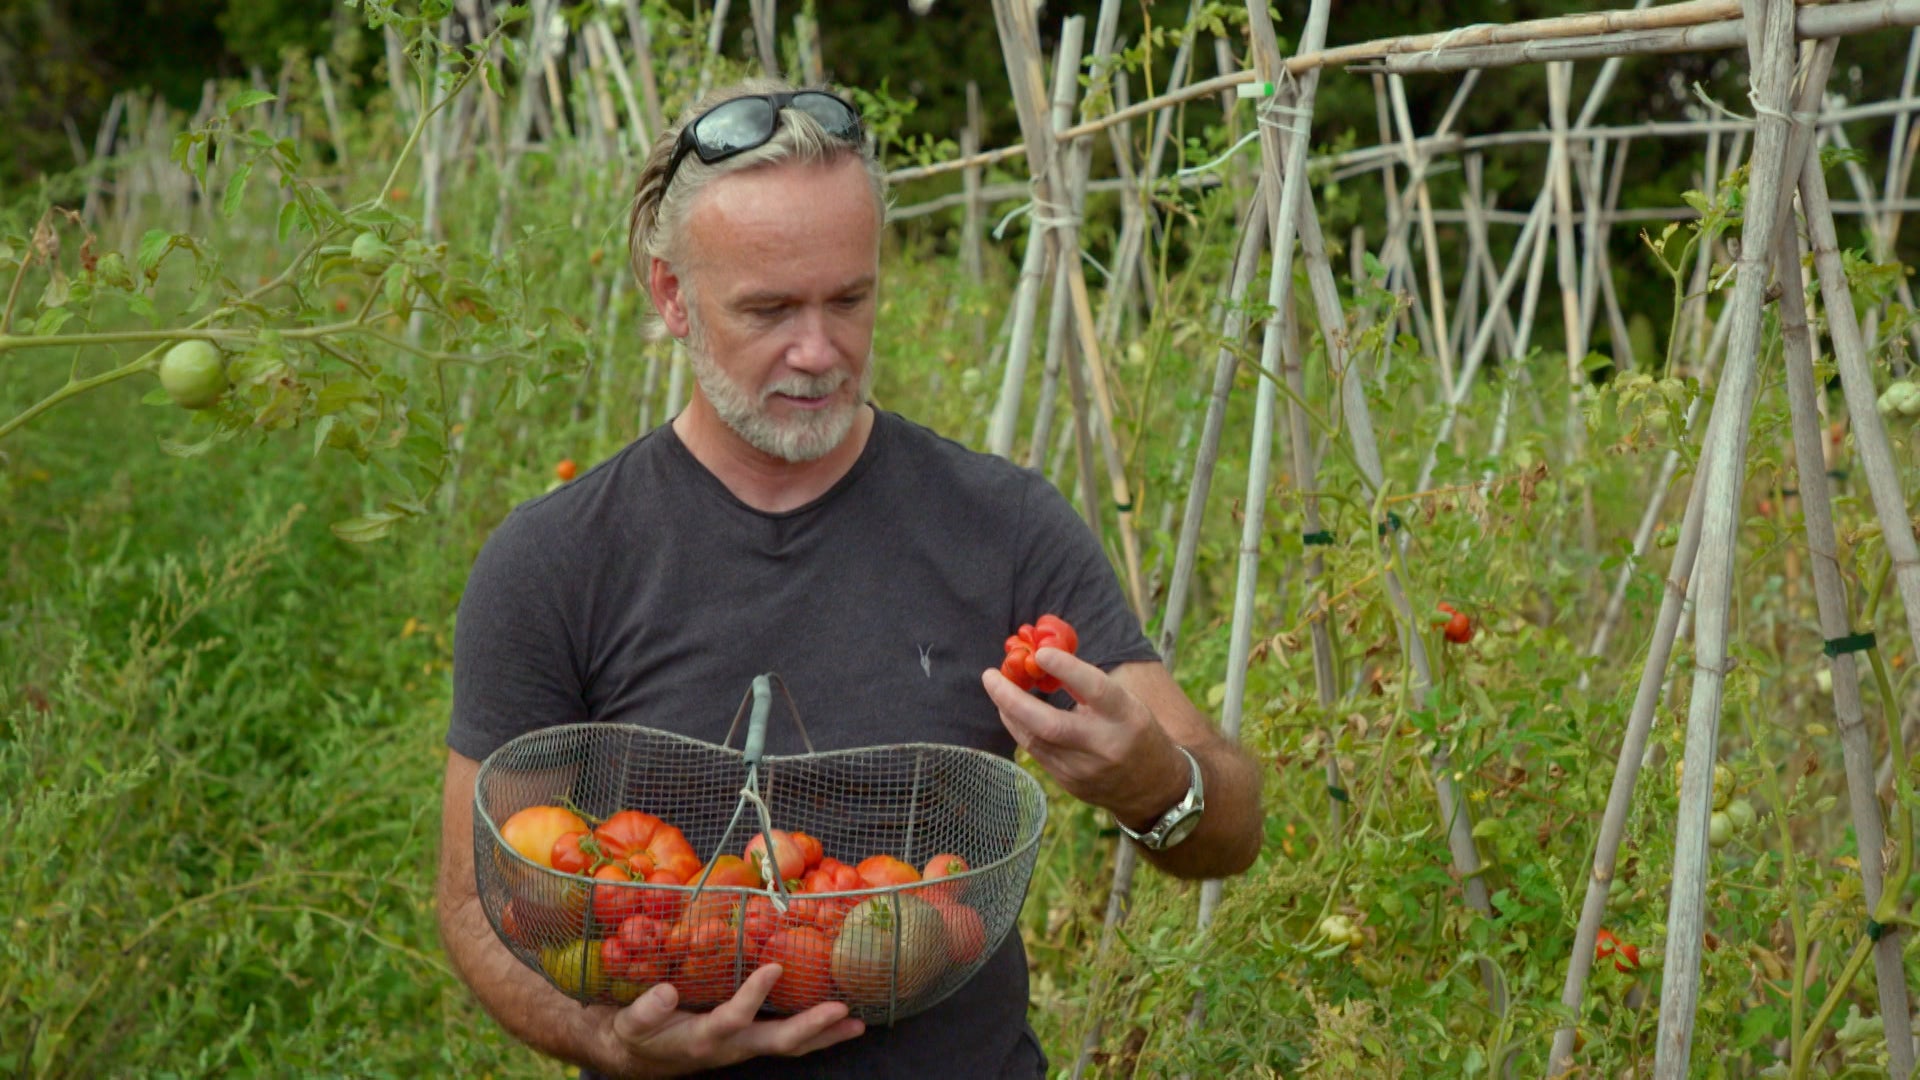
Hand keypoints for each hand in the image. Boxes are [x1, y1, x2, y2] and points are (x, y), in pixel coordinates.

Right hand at [595, 963, 864, 1076]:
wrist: (640, 1056)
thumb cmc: (636, 1034)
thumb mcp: (632, 1023)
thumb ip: (648, 1010)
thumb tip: (667, 990)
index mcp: (702, 1038)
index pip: (733, 1018)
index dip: (754, 995)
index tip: (775, 966)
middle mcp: (732, 1046)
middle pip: (778, 1042)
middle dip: (813, 1028)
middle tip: (844, 1011)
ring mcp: (746, 1045)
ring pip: (791, 1045)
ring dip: (825, 1035)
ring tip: (858, 1023)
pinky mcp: (752, 1040)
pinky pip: (789, 1039)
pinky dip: (816, 1031)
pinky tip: (840, 1019)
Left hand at [981, 647, 1187, 827]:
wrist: (1154, 788)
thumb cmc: (1136, 731)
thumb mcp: (1126, 704)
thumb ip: (1089, 686)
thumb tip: (1045, 657)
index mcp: (1126, 717)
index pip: (1095, 689)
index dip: (1067, 669)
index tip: (1040, 653)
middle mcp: (1105, 745)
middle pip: (1050, 724)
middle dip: (1013, 699)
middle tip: (990, 675)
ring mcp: (1085, 770)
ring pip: (1035, 740)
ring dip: (1010, 712)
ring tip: (997, 687)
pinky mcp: (1071, 784)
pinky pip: (1038, 753)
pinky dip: (1020, 729)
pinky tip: (1011, 712)